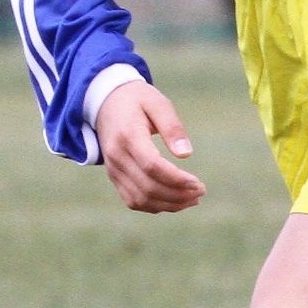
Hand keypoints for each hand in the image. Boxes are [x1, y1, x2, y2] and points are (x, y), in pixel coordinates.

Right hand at [94, 80, 205, 213]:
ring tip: (193, 199)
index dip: (177, 179)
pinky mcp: (114, 177)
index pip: (152, 166)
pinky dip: (156, 206)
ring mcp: (113, 169)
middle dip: (178, 194)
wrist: (106, 103)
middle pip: (148, 187)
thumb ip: (172, 127)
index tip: (198, 183)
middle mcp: (116, 157)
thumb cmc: (137, 100)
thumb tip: (186, 154)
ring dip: (169, 204)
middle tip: (201, 191)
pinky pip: (134, 201)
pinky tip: (175, 201)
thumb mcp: (158, 103)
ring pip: (141, 199)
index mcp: (128, 136)